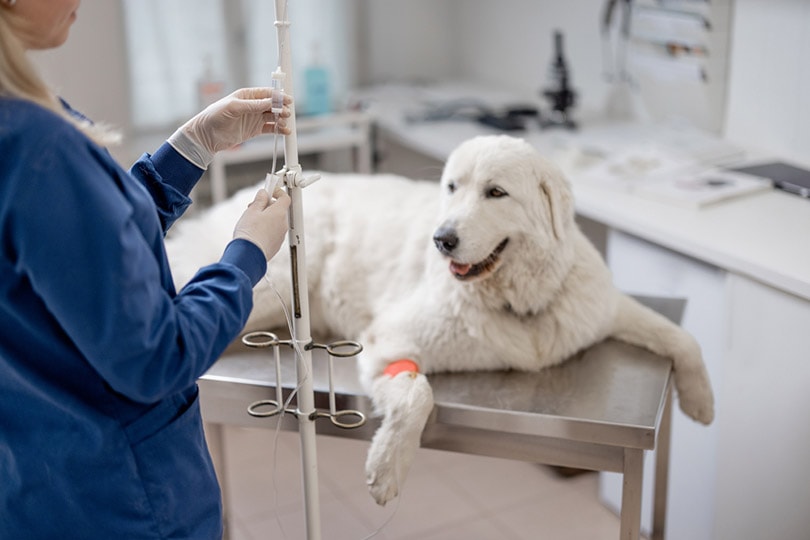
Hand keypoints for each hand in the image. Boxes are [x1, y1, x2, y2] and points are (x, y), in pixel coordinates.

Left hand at [168, 88, 292, 168]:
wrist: (206, 136)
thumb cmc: (214, 116)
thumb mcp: (233, 108)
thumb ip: (252, 105)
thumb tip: (269, 102)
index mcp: (247, 95)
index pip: (266, 93)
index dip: (277, 96)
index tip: (286, 100)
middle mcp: (252, 106)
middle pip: (272, 104)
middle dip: (281, 108)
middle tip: (286, 112)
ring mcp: (254, 118)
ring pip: (273, 117)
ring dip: (281, 119)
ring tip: (285, 124)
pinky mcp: (255, 130)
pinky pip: (270, 128)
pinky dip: (279, 130)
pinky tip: (285, 131)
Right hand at [233, 187, 290, 260]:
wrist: (248, 255)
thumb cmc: (249, 232)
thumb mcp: (252, 211)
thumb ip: (259, 200)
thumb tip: (264, 193)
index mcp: (279, 213)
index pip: (285, 198)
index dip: (277, 192)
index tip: (269, 191)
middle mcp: (283, 224)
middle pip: (279, 210)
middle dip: (267, 206)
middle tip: (253, 207)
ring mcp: (281, 236)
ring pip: (275, 221)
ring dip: (266, 218)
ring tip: (251, 221)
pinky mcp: (276, 245)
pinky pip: (273, 232)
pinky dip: (266, 229)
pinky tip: (254, 232)